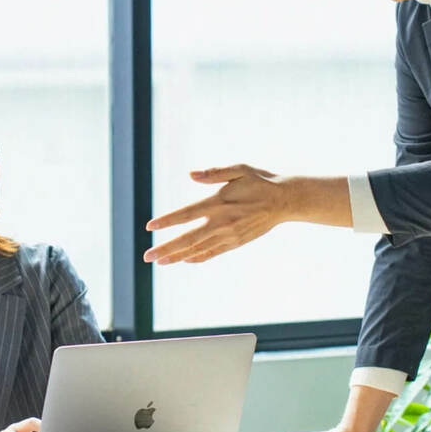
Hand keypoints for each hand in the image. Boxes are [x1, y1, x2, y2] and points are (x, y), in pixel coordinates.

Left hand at [143, 165, 288, 264]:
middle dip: (166, 248)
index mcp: (218, 202)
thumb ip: (214, 173)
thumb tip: (191, 174)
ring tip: (160, 262)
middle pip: (188, 239)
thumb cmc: (260, 181)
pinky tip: (184, 259)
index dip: (167, 221)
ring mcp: (229, 235)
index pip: (186, 214)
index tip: (149, 227)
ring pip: (198, 249)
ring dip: (177, 256)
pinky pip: (212, 252)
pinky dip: (197, 257)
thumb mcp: (238, 169)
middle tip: (147, 256)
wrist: (284, 201)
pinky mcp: (236, 242)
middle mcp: (222, 222)